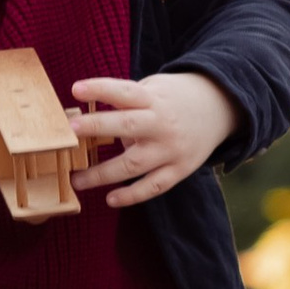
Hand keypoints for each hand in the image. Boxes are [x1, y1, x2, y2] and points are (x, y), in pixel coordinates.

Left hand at [65, 69, 239, 207]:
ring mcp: (172, 149)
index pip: (124, 92)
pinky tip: (110, 199)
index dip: (100, 89)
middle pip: (128, 126)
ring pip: (135, 164)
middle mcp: (162, 124)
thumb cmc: (173, 98)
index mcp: (154, 99)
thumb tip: (90, 124)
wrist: (220, 107)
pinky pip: (154, 186)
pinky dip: (132, 195)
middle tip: (70, 131)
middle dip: (97, 127)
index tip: (75, 90)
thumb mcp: (154, 89)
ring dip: (103, 173)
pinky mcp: (180, 169)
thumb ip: (127, 104)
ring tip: (77, 179)